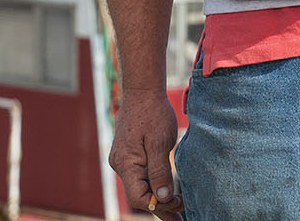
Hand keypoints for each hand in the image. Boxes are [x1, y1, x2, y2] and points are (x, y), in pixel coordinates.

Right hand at [109, 87, 185, 219]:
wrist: (143, 90)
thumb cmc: (153, 112)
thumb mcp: (160, 142)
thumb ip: (160, 171)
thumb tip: (163, 198)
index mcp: (125, 163)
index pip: (139, 198)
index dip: (159, 206)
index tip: (178, 205)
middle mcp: (120, 164)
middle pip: (139, 196)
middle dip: (160, 208)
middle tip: (180, 218)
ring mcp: (123, 160)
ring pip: (140, 187)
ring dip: (158, 198)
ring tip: (177, 210)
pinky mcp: (128, 155)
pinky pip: (140, 176)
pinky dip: (153, 186)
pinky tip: (166, 191)